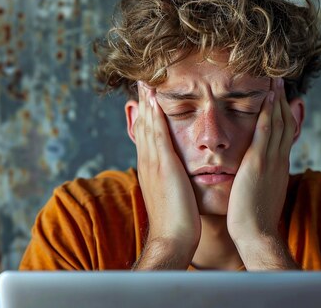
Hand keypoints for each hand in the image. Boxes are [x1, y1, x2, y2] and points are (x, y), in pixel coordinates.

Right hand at [132, 82, 200, 268]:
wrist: (173, 240)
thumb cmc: (178, 222)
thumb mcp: (172, 195)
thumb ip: (172, 180)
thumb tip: (176, 173)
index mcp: (152, 169)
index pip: (147, 135)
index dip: (147, 114)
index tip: (149, 96)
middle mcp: (148, 163)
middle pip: (143, 126)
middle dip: (143, 102)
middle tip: (142, 80)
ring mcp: (153, 164)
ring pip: (147, 126)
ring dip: (146, 102)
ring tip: (145, 80)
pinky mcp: (163, 167)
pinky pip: (156, 135)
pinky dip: (154, 116)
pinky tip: (154, 99)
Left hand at [226, 78, 297, 268]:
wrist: (256, 234)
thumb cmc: (254, 218)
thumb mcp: (262, 193)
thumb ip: (262, 178)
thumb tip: (259, 173)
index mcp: (278, 166)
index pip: (284, 134)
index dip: (283, 114)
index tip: (280, 98)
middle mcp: (279, 160)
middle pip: (284, 124)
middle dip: (283, 101)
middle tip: (280, 81)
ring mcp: (271, 161)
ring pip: (277, 124)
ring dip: (277, 101)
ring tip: (275, 81)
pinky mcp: (259, 164)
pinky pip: (265, 133)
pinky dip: (267, 114)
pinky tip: (267, 98)